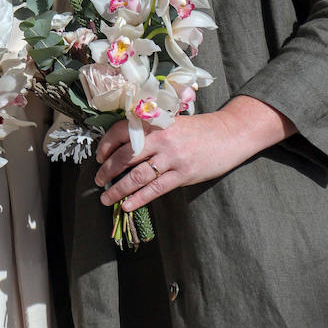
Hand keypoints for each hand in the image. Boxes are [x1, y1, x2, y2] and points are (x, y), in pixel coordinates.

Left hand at [93, 96, 294, 212]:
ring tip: (106, 198)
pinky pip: (155, 189)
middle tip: (98, 181)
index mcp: (155, 122)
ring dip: (118, 189)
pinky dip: (139, 198)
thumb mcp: (172, 122)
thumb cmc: (198, 129)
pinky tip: (127, 205)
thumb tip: (123, 148)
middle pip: (125, 156)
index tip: (99, 157)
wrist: (229, 134)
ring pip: (137, 176)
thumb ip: (151, 131)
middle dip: (107, 171)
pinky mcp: (183, 174)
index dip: (106, 145)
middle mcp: (161, 138)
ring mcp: (172, 157)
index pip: (121, 131)